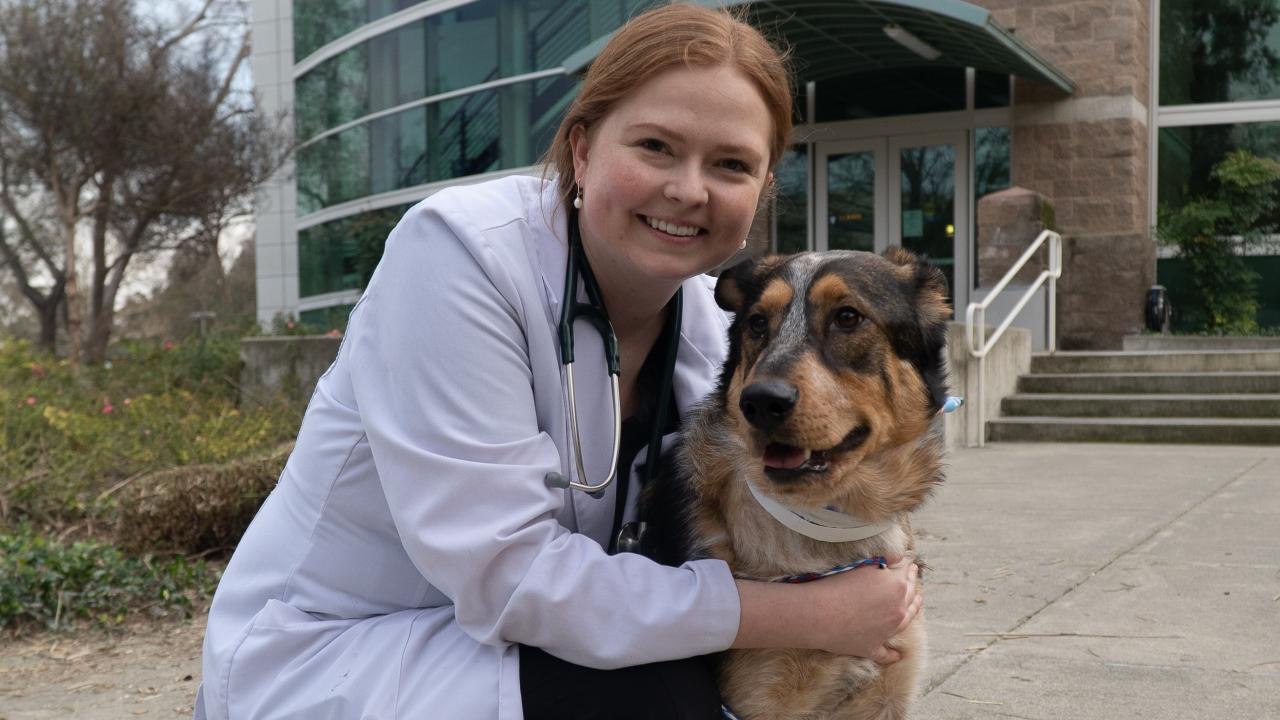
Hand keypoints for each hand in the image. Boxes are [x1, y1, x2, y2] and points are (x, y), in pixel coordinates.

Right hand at [732, 555, 921, 660]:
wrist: (819, 614)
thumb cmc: (837, 584)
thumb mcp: (864, 564)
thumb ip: (885, 560)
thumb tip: (900, 558)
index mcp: (898, 587)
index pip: (906, 573)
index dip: (906, 567)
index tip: (906, 563)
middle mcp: (898, 611)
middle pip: (910, 596)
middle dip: (912, 585)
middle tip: (913, 578)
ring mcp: (887, 632)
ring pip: (905, 622)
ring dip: (912, 613)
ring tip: (916, 606)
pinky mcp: (872, 648)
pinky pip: (886, 654)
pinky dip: (892, 655)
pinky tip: (897, 655)